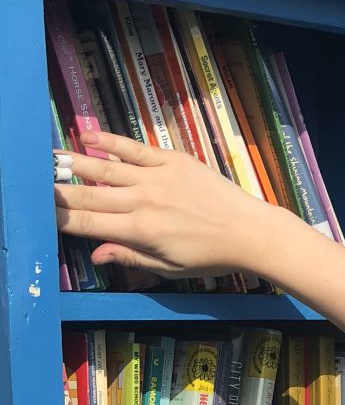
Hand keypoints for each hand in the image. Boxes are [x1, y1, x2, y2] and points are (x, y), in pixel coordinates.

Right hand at [53, 131, 285, 279]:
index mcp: (140, 231)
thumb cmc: (210, 256)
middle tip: (34, 181)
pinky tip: (87, 136)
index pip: (89, 223)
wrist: (249, 231)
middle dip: (58, 189)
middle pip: (89, 194)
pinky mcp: (172, 160)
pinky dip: (110, 141)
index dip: (61, 218)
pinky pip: (134, 148)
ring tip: (49, 156)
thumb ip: (130, 256)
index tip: (40, 212)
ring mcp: (157, 177)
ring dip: (74, 161)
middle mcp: (143, 201)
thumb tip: (96, 253)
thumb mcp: (169, 268)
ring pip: (106, 167)